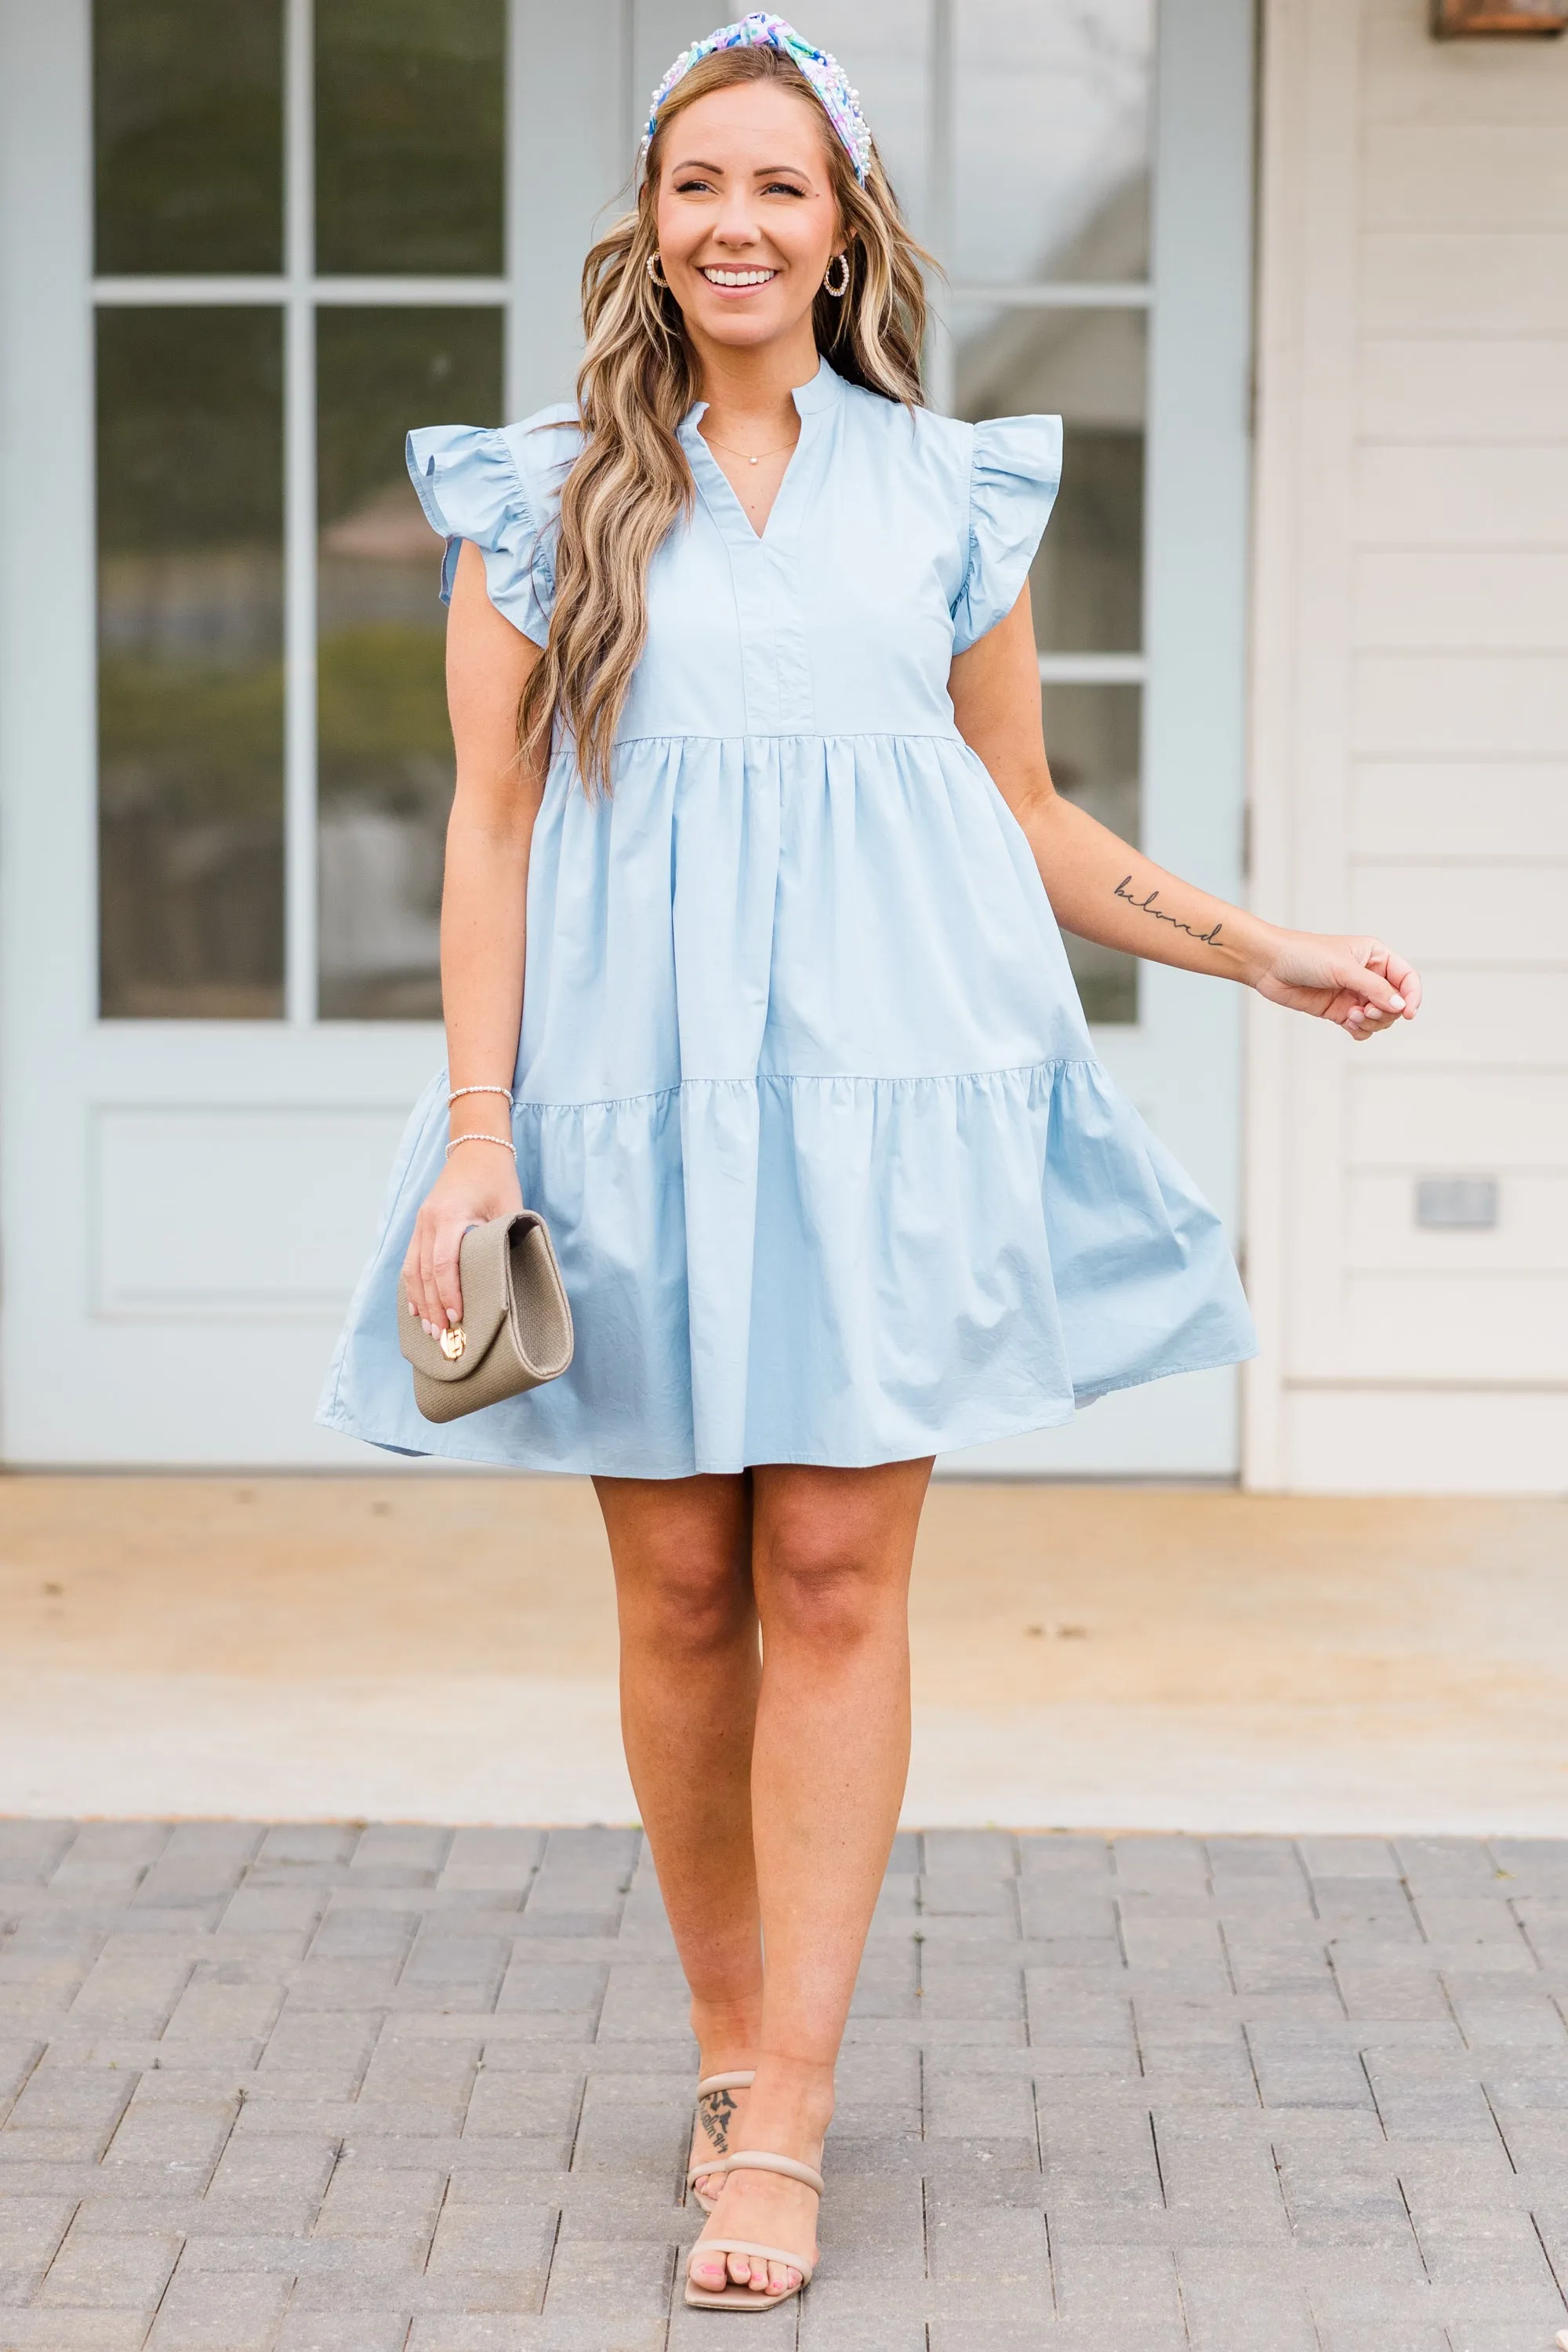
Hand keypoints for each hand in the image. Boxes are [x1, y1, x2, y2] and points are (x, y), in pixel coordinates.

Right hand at [401, 1142, 522, 1335]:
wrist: (475, 1147)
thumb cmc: (497, 1177)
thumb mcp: (510, 1207)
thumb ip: (507, 1240)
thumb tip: (512, 1279)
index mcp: (449, 1216)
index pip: (443, 1264)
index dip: (449, 1294)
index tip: (457, 1317)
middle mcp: (428, 1220)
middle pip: (423, 1273)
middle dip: (431, 1307)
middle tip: (442, 1337)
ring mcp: (420, 1222)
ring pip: (411, 1270)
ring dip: (419, 1301)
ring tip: (428, 1328)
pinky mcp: (420, 1225)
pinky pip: (410, 1261)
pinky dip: (412, 1286)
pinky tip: (416, 1306)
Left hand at [1251, 928, 1420, 1038]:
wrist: (1270, 965)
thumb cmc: (1305, 955)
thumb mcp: (1343, 968)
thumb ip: (1374, 988)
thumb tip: (1400, 1006)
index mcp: (1376, 956)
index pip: (1407, 978)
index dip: (1413, 996)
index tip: (1409, 1013)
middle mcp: (1368, 976)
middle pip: (1395, 1003)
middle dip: (1385, 1012)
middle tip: (1364, 1011)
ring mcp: (1354, 995)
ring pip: (1379, 1019)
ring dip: (1371, 1023)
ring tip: (1351, 1016)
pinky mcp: (1339, 1011)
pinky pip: (1360, 1028)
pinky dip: (1359, 1030)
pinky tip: (1346, 1023)